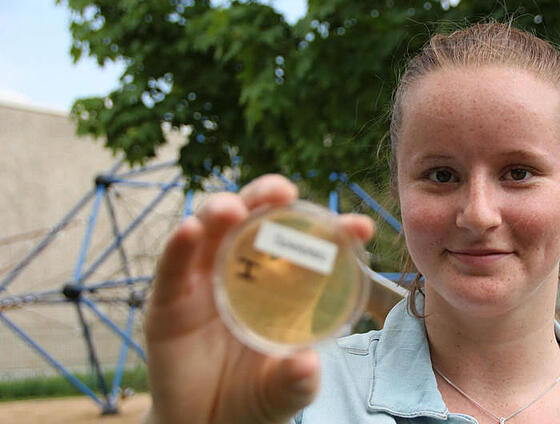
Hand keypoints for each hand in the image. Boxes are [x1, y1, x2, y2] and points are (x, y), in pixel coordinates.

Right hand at [144, 174, 374, 423]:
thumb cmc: (255, 397)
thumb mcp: (286, 391)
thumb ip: (297, 380)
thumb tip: (307, 364)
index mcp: (280, 284)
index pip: (306, 244)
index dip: (330, 230)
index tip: (360, 228)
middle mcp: (243, 271)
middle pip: (253, 218)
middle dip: (266, 196)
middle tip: (283, 193)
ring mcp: (204, 282)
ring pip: (210, 230)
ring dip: (221, 209)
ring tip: (232, 209)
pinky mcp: (168, 300)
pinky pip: (173, 267)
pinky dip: (179, 245)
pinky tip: (190, 230)